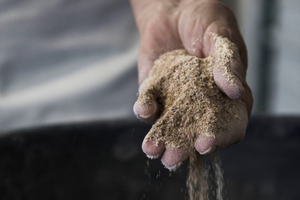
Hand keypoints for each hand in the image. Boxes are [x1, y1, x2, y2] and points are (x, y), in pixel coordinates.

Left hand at [130, 0, 252, 169]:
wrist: (172, 9)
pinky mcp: (154, 92)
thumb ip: (228, 62)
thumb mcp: (219, 34)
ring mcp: (176, 100)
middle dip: (185, 148)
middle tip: (173, 159)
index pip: (229, 123)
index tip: (205, 144)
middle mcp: (201, 103)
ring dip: (161, 140)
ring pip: (170, 126)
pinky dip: (145, 109)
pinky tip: (144, 109)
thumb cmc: (203, 19)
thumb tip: (236, 92)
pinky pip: (149, 106)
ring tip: (153, 150)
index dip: (220, 136)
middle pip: (196, 132)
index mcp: (226, 94)